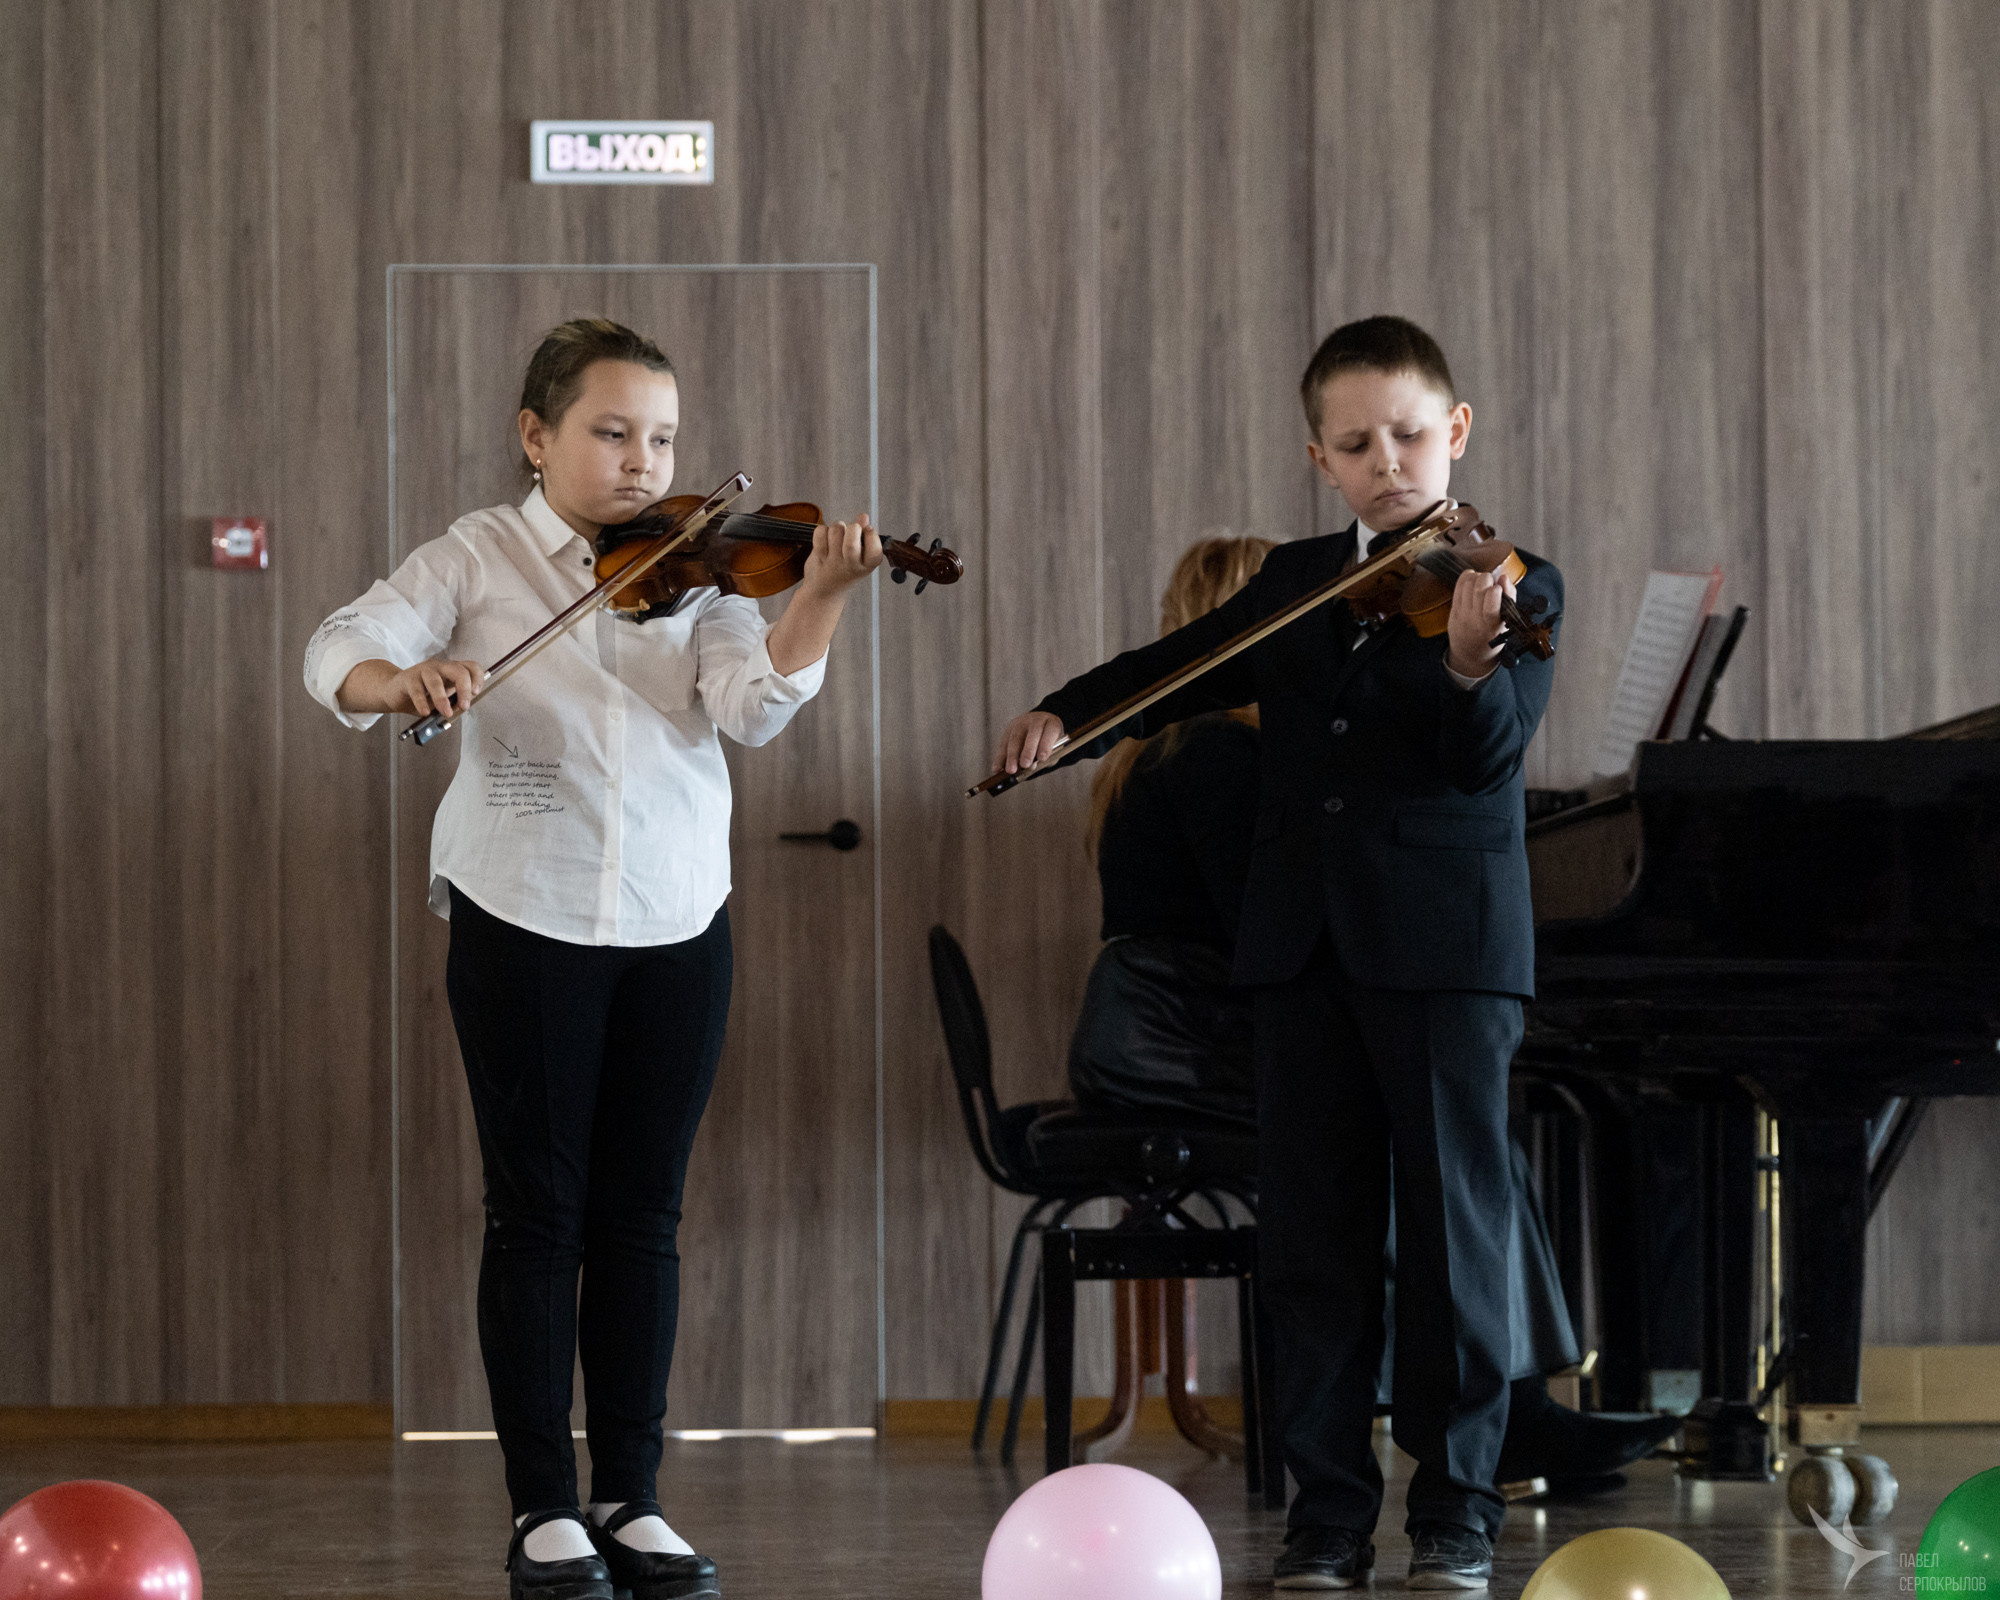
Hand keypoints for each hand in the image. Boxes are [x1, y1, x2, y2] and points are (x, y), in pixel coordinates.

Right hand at [388, 656, 485, 718]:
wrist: (395, 692)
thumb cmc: (422, 695)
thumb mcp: (443, 699)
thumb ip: (454, 702)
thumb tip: (462, 708)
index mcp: (451, 670)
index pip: (471, 667)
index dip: (477, 678)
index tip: (476, 692)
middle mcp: (440, 667)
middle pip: (458, 671)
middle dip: (464, 689)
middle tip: (464, 706)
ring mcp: (423, 671)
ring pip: (436, 681)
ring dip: (442, 699)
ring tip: (446, 712)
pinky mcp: (408, 678)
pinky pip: (417, 690)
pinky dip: (422, 703)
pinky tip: (425, 712)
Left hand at [800, 515, 883, 595]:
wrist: (825, 592)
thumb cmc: (845, 570)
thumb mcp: (860, 556)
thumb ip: (863, 535)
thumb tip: (863, 516)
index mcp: (867, 565)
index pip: (876, 547)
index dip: (871, 534)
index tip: (867, 531)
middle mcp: (852, 565)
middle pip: (852, 540)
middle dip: (852, 527)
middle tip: (850, 531)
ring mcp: (834, 562)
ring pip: (836, 531)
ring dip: (836, 528)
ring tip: (836, 538)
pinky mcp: (819, 557)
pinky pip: (821, 532)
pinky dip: (822, 530)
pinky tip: (824, 540)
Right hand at [994, 711, 1065, 774]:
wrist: (1040, 726)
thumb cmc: (1049, 741)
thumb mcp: (1054, 748)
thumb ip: (1045, 757)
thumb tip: (1030, 766)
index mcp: (1052, 723)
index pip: (1050, 731)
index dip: (1046, 744)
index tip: (1042, 758)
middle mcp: (1036, 720)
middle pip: (1032, 734)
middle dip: (1027, 751)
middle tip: (1024, 764)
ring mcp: (1021, 723)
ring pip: (1015, 739)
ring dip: (1012, 756)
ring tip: (1011, 770)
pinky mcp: (1009, 729)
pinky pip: (1004, 743)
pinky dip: (1000, 758)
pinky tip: (998, 768)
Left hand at [1445, 566, 1514, 680]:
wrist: (1470, 652)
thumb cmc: (1494, 634)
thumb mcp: (1507, 622)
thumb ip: (1510, 598)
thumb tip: (1503, 577)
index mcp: (1493, 627)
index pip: (1491, 607)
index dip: (1496, 591)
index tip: (1499, 588)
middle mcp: (1476, 621)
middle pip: (1479, 589)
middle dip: (1488, 578)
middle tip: (1491, 582)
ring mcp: (1463, 615)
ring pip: (1468, 584)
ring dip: (1477, 576)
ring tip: (1483, 582)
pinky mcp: (1454, 609)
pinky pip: (1459, 585)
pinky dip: (1467, 576)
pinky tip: (1473, 579)